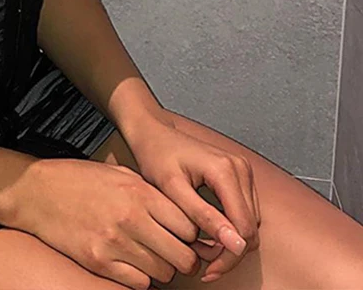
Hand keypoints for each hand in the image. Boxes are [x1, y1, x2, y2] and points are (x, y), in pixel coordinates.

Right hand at [8, 156, 202, 288]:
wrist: (37, 191)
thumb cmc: (79, 179)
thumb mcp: (120, 174)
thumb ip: (152, 194)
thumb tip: (185, 219)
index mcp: (139, 192)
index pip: (189, 227)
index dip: (192, 236)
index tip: (186, 237)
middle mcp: (131, 218)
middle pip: (183, 256)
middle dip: (185, 258)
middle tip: (175, 253)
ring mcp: (114, 243)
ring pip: (163, 273)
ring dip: (162, 269)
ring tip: (150, 256)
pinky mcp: (98, 262)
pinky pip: (139, 284)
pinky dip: (141, 278)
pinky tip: (132, 263)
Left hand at [124, 111, 261, 283]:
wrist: (152, 132)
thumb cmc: (156, 154)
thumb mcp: (172, 188)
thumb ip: (203, 215)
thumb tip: (235, 244)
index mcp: (225, 170)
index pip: (243, 228)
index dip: (229, 256)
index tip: (208, 270)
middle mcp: (240, 168)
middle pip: (250, 228)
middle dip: (229, 251)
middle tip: (203, 263)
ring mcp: (242, 170)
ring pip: (249, 222)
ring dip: (230, 241)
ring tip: (201, 248)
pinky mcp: (238, 175)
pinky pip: (243, 211)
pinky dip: (229, 227)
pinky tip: (207, 234)